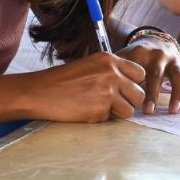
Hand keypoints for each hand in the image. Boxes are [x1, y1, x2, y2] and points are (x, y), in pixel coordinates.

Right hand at [27, 52, 144, 121]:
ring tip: (100, 108)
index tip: (124, 90)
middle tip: (114, 104)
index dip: (134, 84)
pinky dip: (101, 119)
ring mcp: (107, 92)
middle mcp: (112, 73)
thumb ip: (110, 71)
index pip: (140, 73)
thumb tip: (131, 85)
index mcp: (109, 60)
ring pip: (130, 110)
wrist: (39, 91)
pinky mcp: (100, 109)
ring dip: (118, 113)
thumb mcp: (89, 65)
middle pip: (139, 94)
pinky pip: (111, 119)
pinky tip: (86, 111)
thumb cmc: (62, 80)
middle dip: (129, 102)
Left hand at [117, 36, 179, 114]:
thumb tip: (101, 85)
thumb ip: (116, 68)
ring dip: (176, 94)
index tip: (128, 101)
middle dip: (153, 93)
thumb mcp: (125, 56)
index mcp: (141, 52)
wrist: (157, 41)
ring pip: (178, 77)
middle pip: (157, 74)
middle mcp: (159, 55)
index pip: (137, 70)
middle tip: (148, 111)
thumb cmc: (136, 56)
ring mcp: (174, 61)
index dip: (134, 85)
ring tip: (173, 111)